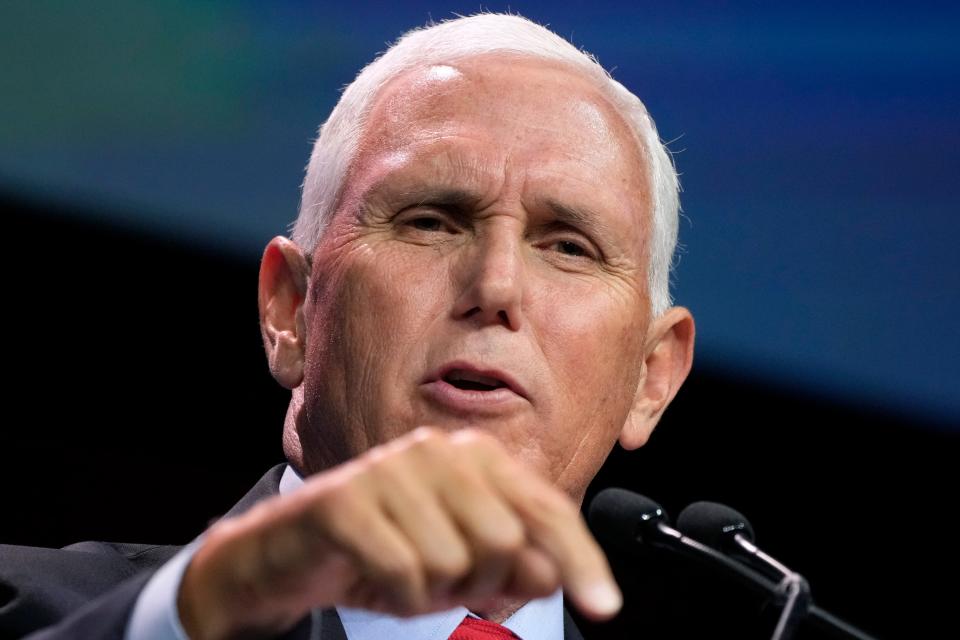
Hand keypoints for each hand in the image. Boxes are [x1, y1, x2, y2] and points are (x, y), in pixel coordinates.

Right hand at [177, 427, 621, 638]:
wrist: (290, 553)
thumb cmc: (385, 552)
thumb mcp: (460, 567)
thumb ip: (514, 565)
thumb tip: (555, 572)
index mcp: (474, 457)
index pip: (546, 509)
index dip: (580, 560)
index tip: (605, 606)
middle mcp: (437, 450)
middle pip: (505, 542)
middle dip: (479, 584)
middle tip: (443, 582)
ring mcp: (389, 470)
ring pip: (455, 562)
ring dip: (431, 591)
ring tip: (402, 574)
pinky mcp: (345, 501)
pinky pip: (405, 574)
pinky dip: (397, 597)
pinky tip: (374, 578)